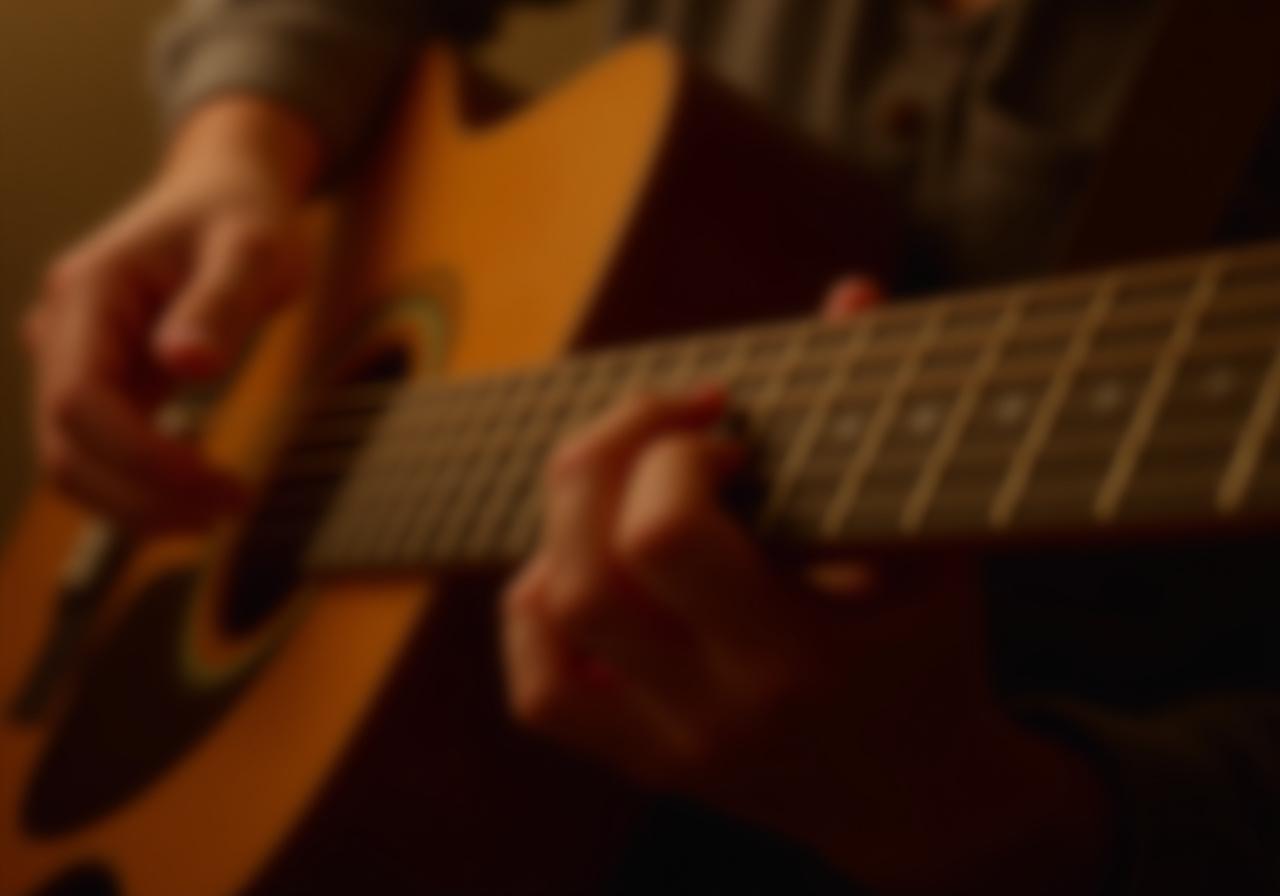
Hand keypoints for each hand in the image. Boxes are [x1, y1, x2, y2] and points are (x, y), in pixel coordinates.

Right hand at [23, 97, 320, 529]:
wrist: (225, 193)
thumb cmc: (243, 217)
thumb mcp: (254, 250)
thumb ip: (221, 303)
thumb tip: (185, 366)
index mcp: (89, 292)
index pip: (79, 400)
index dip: (139, 456)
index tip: (213, 479)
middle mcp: (63, 331)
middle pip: (66, 446)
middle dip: (143, 494)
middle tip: (232, 507)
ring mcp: (73, 360)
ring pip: (74, 462)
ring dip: (139, 504)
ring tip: (222, 509)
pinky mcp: (100, 383)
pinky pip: (100, 454)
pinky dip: (141, 489)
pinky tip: (199, 498)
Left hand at [500, 278, 1112, 892]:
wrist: (921, 802)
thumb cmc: (931, 654)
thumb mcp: (930, 544)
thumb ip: (878, 419)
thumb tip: (849, 293)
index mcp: (796, 655)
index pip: (665, 536)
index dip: (673, 454)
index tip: (727, 436)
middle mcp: (716, 710)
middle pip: (584, 576)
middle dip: (604, 462)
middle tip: (663, 429)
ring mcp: (667, 745)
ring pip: (547, 624)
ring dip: (566, 525)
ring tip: (632, 492)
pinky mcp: (642, 764)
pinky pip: (541, 690)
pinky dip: (540, 606)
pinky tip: (593, 567)